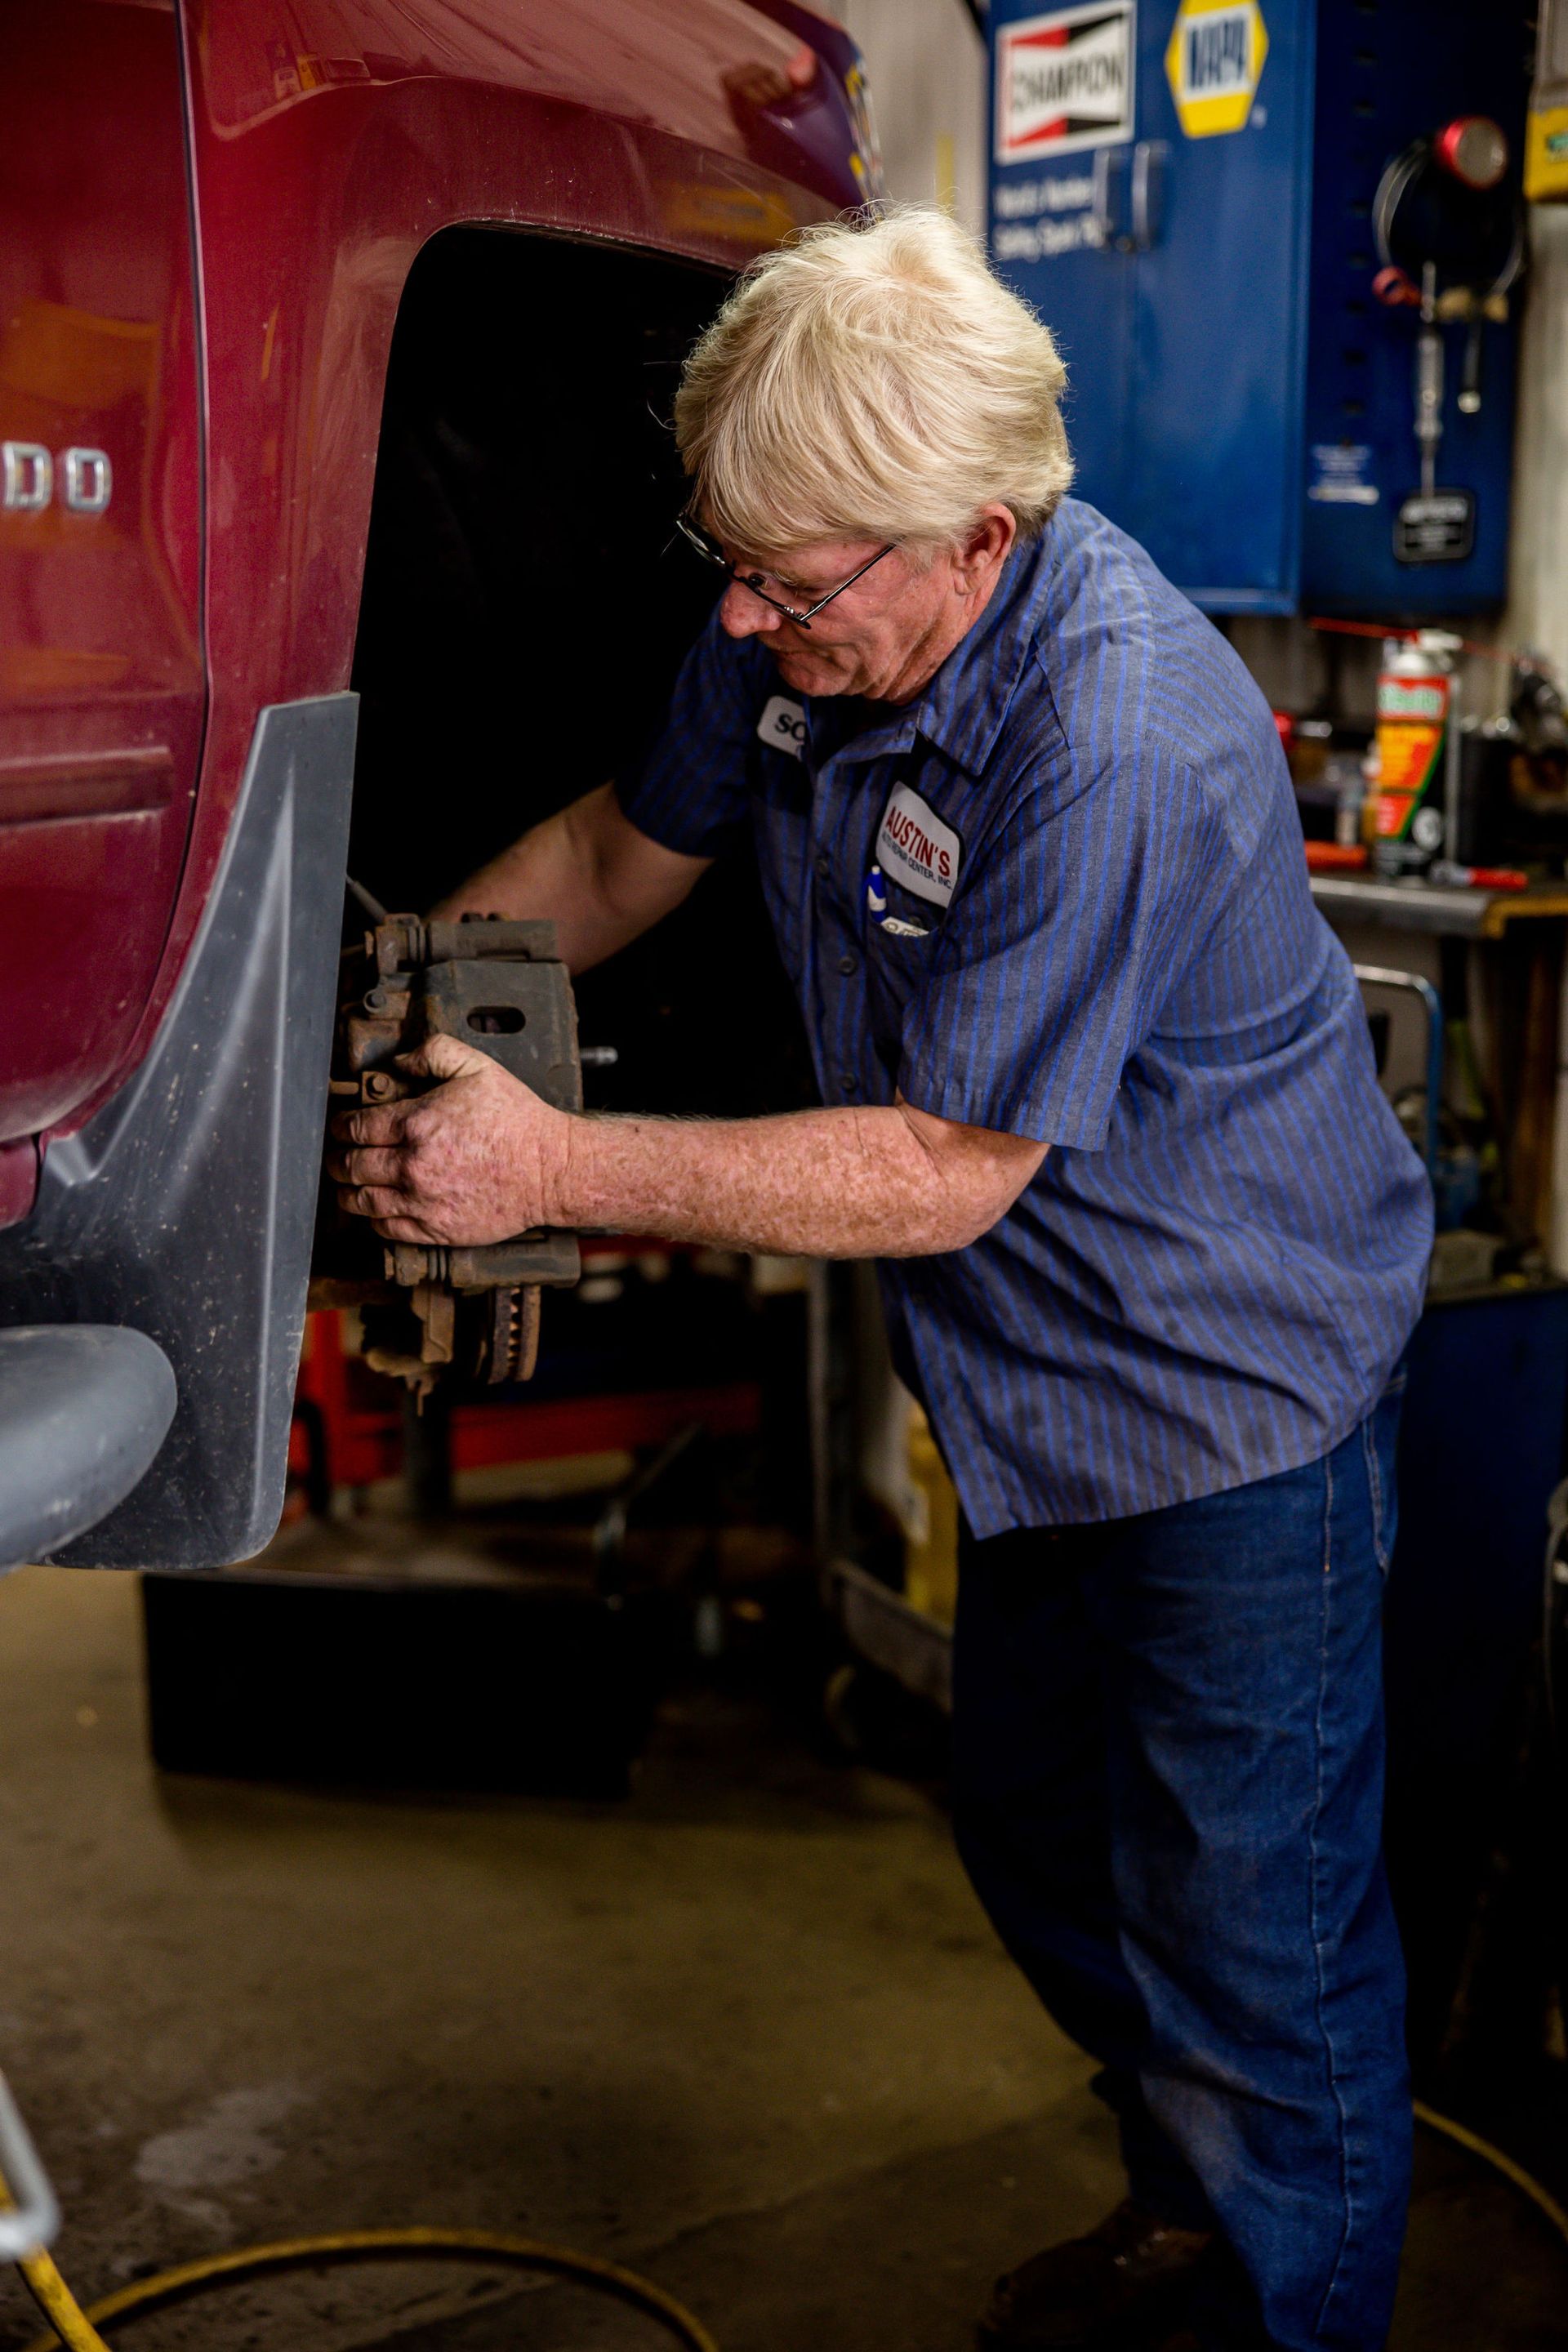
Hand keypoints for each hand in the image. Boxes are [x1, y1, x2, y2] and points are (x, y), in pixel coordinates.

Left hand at [328, 1034, 567, 1244]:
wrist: (551, 1170)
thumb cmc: (517, 1120)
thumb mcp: (478, 1068)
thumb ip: (433, 1053)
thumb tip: (399, 1062)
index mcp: (417, 1124)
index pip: (354, 1128)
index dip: (339, 1126)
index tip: (339, 1126)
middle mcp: (412, 1166)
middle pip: (351, 1166)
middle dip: (337, 1158)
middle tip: (337, 1155)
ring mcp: (422, 1202)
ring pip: (362, 1202)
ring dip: (346, 1191)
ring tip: (346, 1185)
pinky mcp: (436, 1230)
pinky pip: (388, 1229)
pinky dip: (373, 1219)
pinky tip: (375, 1209)